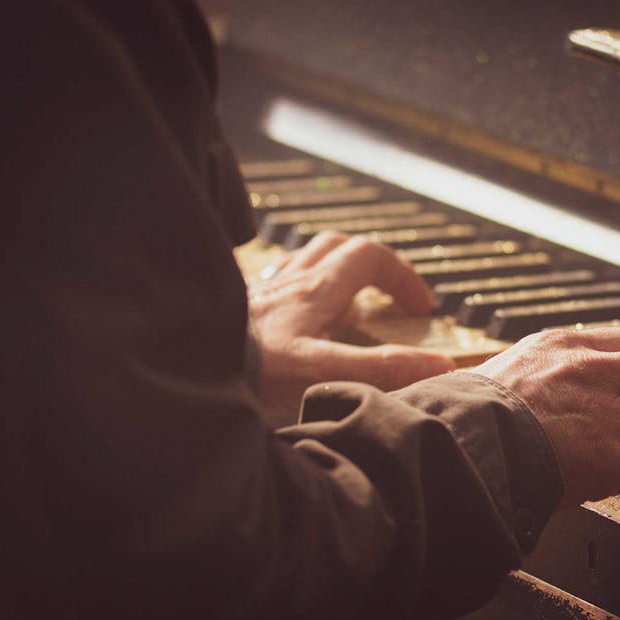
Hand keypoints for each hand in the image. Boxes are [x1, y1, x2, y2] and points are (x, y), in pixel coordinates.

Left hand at [248, 232, 455, 412]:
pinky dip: (296, 292)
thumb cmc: (247, 370)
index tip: (420, 309)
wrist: (181, 370)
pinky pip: (274, 285)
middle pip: (339, 248)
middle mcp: (289, 281)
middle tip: (389, 298)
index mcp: (316, 290)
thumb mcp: (324, 371)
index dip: (403, 277)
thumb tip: (438, 365)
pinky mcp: (237, 309)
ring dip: (335, 273)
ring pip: (305, 261)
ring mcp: (261, 292)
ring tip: (348, 305)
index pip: (372, 257)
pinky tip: (294, 319)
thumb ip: (382, 369)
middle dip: (374, 265)